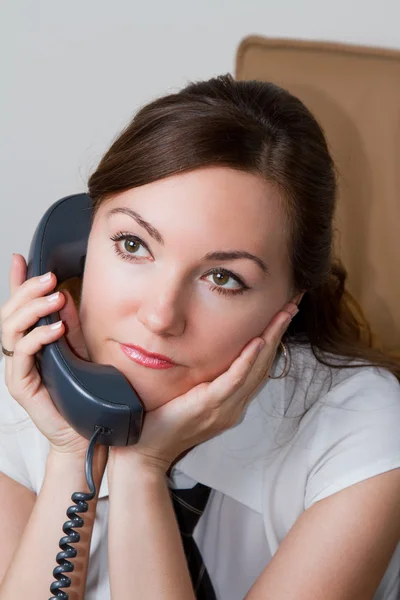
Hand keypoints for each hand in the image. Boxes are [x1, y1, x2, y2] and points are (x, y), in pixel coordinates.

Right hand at [0, 254, 91, 456]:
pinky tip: (55, 328)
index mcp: (30, 342)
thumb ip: (68, 323)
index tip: (20, 258)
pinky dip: (37, 337)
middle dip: (26, 290)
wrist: (86, 431)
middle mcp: (18, 353)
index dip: (16, 282)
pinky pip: (21, 355)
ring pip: (9, 329)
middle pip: (9, 313)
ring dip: (32, 309)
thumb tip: (66, 294)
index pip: (18, 307)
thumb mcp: (77, 348)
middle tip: (49, 277)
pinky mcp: (21, 385)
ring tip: (55, 297)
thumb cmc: (83, 392)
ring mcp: (17, 369)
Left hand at [109, 301, 298, 473]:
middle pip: (265, 363)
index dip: (272, 339)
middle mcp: (234, 404)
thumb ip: (200, 376)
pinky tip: (258, 342)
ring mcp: (225, 407)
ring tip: (283, 314)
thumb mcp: (186, 393)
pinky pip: (235, 380)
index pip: (258, 366)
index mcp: (230, 401)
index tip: (281, 314)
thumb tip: (199, 347)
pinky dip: (248, 360)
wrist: (146, 450)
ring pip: (257, 369)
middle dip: (279, 332)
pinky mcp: (211, 406)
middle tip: (292, 304)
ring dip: (272, 338)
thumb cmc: (161, 422)